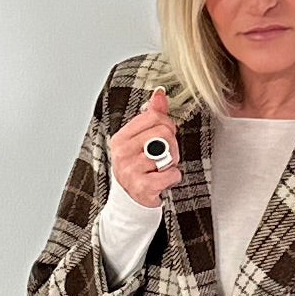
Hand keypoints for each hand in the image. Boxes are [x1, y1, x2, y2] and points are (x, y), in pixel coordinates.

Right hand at [108, 87, 183, 207]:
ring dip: (172, 163)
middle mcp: (122, 152)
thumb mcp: (141, 141)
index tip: (165, 135)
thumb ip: (152, 116)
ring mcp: (130, 170)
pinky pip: (171, 174)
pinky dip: (173, 178)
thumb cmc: (138, 169)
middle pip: (163, 132)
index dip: (166, 124)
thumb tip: (160, 94)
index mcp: (121, 138)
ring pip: (169, 154)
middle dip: (172, 145)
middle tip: (165, 156)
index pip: (153, 116)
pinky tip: (163, 181)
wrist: (131, 200)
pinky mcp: (142, 187)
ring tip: (161, 169)